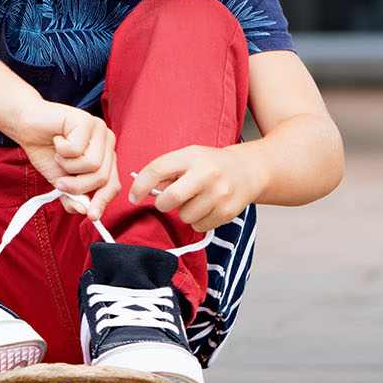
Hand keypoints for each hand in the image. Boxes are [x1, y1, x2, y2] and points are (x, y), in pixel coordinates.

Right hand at [11, 100, 120, 219]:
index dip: (102, 201)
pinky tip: (57, 139)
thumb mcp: (59, 181)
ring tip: (58, 155)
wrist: (27, 127)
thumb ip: (73, 197)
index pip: (112, 184)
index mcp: (105, 157)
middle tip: (59, 183)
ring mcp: (99, 130)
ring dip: (67, 166)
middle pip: (102, 177)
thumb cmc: (46, 152)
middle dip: (77, 186)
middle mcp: (107, 143)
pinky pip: (77, 149)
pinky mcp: (86, 121)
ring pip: (92, 164)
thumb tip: (85, 211)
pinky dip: (61, 150)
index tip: (91, 216)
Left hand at [129, 145, 264, 232]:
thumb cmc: (211, 165)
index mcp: (192, 156)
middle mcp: (207, 174)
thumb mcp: (188, 157)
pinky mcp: (227, 212)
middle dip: (162, 204)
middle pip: (169, 198)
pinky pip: (199, 226)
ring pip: (184, 216)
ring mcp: (220, 194)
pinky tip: (207, 207)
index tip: (133, 197)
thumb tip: (146, 191)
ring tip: (195, 200)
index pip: (156, 170)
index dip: (140, 186)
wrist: (249, 170)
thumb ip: (166, 171)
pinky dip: (198, 221)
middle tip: (167, 201)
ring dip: (184, 212)